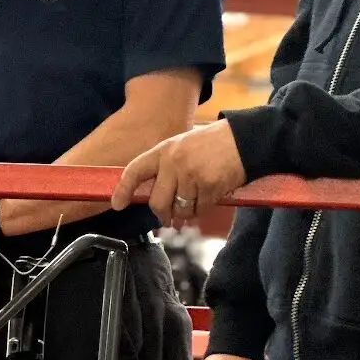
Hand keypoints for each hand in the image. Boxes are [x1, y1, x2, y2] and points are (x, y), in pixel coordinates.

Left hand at [110, 121, 246, 227]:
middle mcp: (174, 162)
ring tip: (194, 203)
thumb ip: (166, 168)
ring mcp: (191, 175)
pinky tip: (209, 197)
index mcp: (164, 151)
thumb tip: (156, 199)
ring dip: (186, 213)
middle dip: (162, 215)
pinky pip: (199, 210)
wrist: (242, 140)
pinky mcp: (208, 186)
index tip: (117, 204)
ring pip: (180, 210)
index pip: (135, 170)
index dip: (123, 189)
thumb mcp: (182, 146)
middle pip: (157, 202)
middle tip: (167, 219)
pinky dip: (203, 209)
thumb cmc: (212, 144)